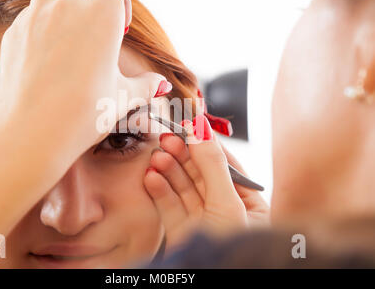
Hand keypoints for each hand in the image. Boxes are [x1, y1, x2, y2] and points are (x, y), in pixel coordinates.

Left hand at [0, 0, 170, 242]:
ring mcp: (35, 16)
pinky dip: (42, 20)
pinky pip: (31, 11)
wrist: (31, 133)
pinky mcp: (14, 32)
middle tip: (98, 28)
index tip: (117, 11)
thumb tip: (160, 83)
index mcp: (101, 16)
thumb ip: (145, 85)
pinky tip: (48, 52)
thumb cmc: (83, 115)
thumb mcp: (122, 98)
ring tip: (70, 28)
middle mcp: (66, 7)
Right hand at [144, 114, 268, 251]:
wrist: (211, 276)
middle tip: (168, 138)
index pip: (226, 165)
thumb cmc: (233, 250)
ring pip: (183, 188)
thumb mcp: (228, 206)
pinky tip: (151, 178)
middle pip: (201, 174)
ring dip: (169, 170)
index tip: (190, 125)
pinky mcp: (182, 230)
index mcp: (249, 203)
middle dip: (183, 155)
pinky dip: (159, 190)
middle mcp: (225, 209)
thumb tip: (202, 134)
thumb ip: (213, 168)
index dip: (206, 144)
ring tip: (157, 157)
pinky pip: (170, 206)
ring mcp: (202, 219)